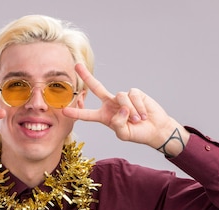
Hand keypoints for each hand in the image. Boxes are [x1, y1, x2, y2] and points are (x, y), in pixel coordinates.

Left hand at [63, 63, 188, 150]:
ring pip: (121, 98)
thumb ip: (118, 125)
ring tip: (138, 120)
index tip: (64, 111)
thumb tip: (122, 109)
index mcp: (104, 117)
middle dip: (87, 76)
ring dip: (130, 111)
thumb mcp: (124, 134)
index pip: (88, 114)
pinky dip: (139, 107)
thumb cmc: (138, 133)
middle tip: (77, 65)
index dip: (76, 113)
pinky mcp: (134, 93)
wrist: (155, 129)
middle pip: (97, 88)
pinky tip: (143, 114)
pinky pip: (132, 96)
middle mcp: (111, 104)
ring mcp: (122, 98)